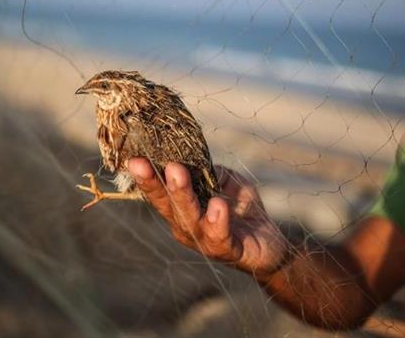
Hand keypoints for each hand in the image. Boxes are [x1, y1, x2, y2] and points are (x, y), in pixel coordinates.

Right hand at [128, 158, 288, 276]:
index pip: (159, 193)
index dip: (146, 177)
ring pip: (189, 219)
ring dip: (182, 195)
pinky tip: (217, 205)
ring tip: (177, 172)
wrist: (271, 244)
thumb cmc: (243, 209)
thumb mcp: (225, 181)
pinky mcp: (228, 250)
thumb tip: (190, 155)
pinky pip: (219, 237)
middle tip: (141, 163)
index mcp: (182, 211)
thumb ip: (207, 171)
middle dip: (153, 184)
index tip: (132, 158)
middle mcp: (187, 228)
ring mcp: (205, 241)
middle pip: (166, 205)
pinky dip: (217, 220)